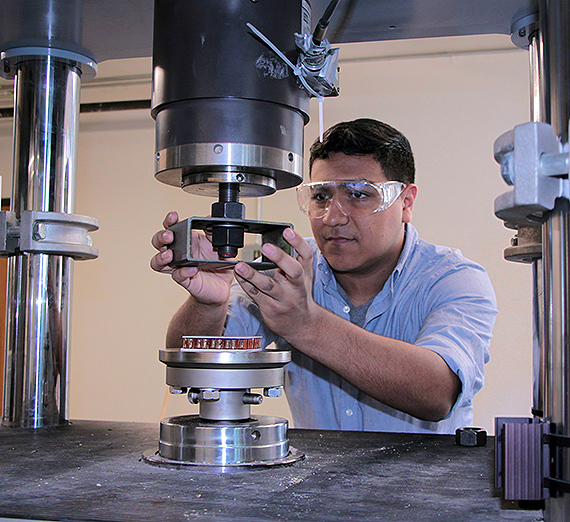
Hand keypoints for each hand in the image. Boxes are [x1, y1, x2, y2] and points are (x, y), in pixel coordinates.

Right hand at [150, 211, 233, 305]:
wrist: (222, 285)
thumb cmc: (217, 263)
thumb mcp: (218, 245)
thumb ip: (213, 232)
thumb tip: (209, 219)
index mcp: (185, 240)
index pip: (171, 227)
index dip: (169, 221)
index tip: (173, 216)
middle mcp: (178, 253)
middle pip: (159, 243)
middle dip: (161, 237)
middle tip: (169, 236)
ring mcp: (178, 267)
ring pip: (158, 263)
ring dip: (160, 257)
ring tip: (169, 255)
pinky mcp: (185, 280)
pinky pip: (178, 276)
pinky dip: (183, 272)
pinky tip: (191, 269)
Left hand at [233, 228, 316, 343]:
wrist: (301, 325)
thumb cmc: (299, 294)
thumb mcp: (304, 275)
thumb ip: (296, 257)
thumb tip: (284, 235)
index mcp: (305, 273)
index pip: (306, 255)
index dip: (298, 242)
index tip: (287, 231)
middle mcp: (297, 286)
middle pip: (293, 270)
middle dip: (280, 258)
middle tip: (267, 246)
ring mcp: (284, 299)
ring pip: (268, 286)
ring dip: (253, 275)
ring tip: (240, 266)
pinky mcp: (270, 308)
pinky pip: (255, 294)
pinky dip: (245, 283)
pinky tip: (238, 275)